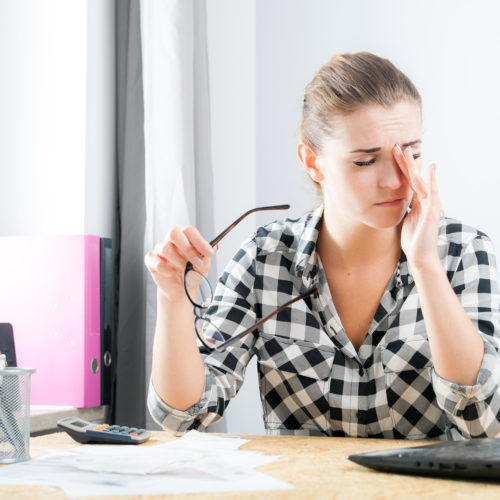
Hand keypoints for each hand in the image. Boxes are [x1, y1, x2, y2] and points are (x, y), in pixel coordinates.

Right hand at [144, 226, 215, 301]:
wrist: (181, 289)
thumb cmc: (192, 273)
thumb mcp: (203, 267)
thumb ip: (206, 258)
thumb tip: (213, 248)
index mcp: (185, 238)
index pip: (189, 230)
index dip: (199, 241)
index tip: (209, 253)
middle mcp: (171, 241)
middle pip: (173, 233)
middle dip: (187, 249)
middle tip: (196, 262)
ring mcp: (160, 250)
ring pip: (165, 248)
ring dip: (179, 262)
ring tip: (185, 271)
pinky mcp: (151, 261)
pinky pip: (157, 262)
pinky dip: (167, 270)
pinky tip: (172, 274)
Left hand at [393, 144, 440, 269]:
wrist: (420, 256)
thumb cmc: (412, 240)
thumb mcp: (404, 220)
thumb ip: (402, 209)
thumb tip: (392, 203)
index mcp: (418, 203)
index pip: (409, 181)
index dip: (402, 168)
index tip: (394, 155)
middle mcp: (425, 201)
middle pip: (415, 177)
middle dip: (407, 162)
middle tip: (399, 146)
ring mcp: (430, 206)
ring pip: (421, 182)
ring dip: (414, 167)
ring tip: (409, 152)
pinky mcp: (431, 212)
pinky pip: (431, 194)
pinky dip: (431, 182)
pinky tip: (430, 171)